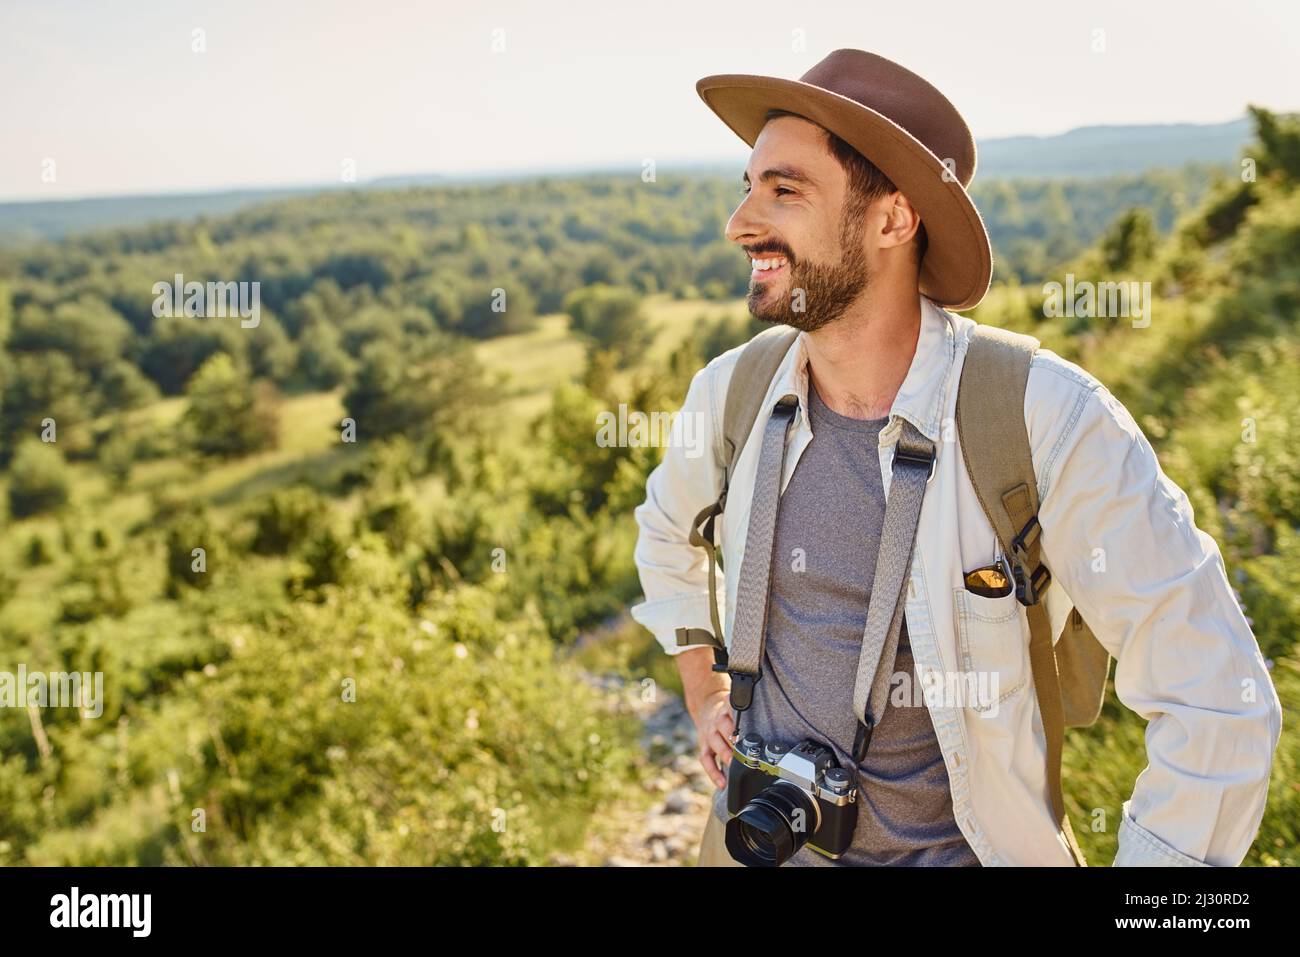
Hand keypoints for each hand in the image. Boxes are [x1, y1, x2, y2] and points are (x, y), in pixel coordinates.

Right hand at [675, 646, 735, 788]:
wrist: (706, 704)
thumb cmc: (729, 706)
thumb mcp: (736, 700)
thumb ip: (749, 703)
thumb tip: (773, 704)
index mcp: (725, 707)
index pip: (731, 710)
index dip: (736, 718)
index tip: (745, 727)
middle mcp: (716, 720)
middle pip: (722, 729)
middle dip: (731, 739)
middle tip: (742, 749)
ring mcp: (708, 734)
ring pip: (714, 744)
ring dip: (723, 754)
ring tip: (733, 765)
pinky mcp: (704, 745)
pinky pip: (706, 760)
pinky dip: (713, 772)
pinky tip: (723, 783)